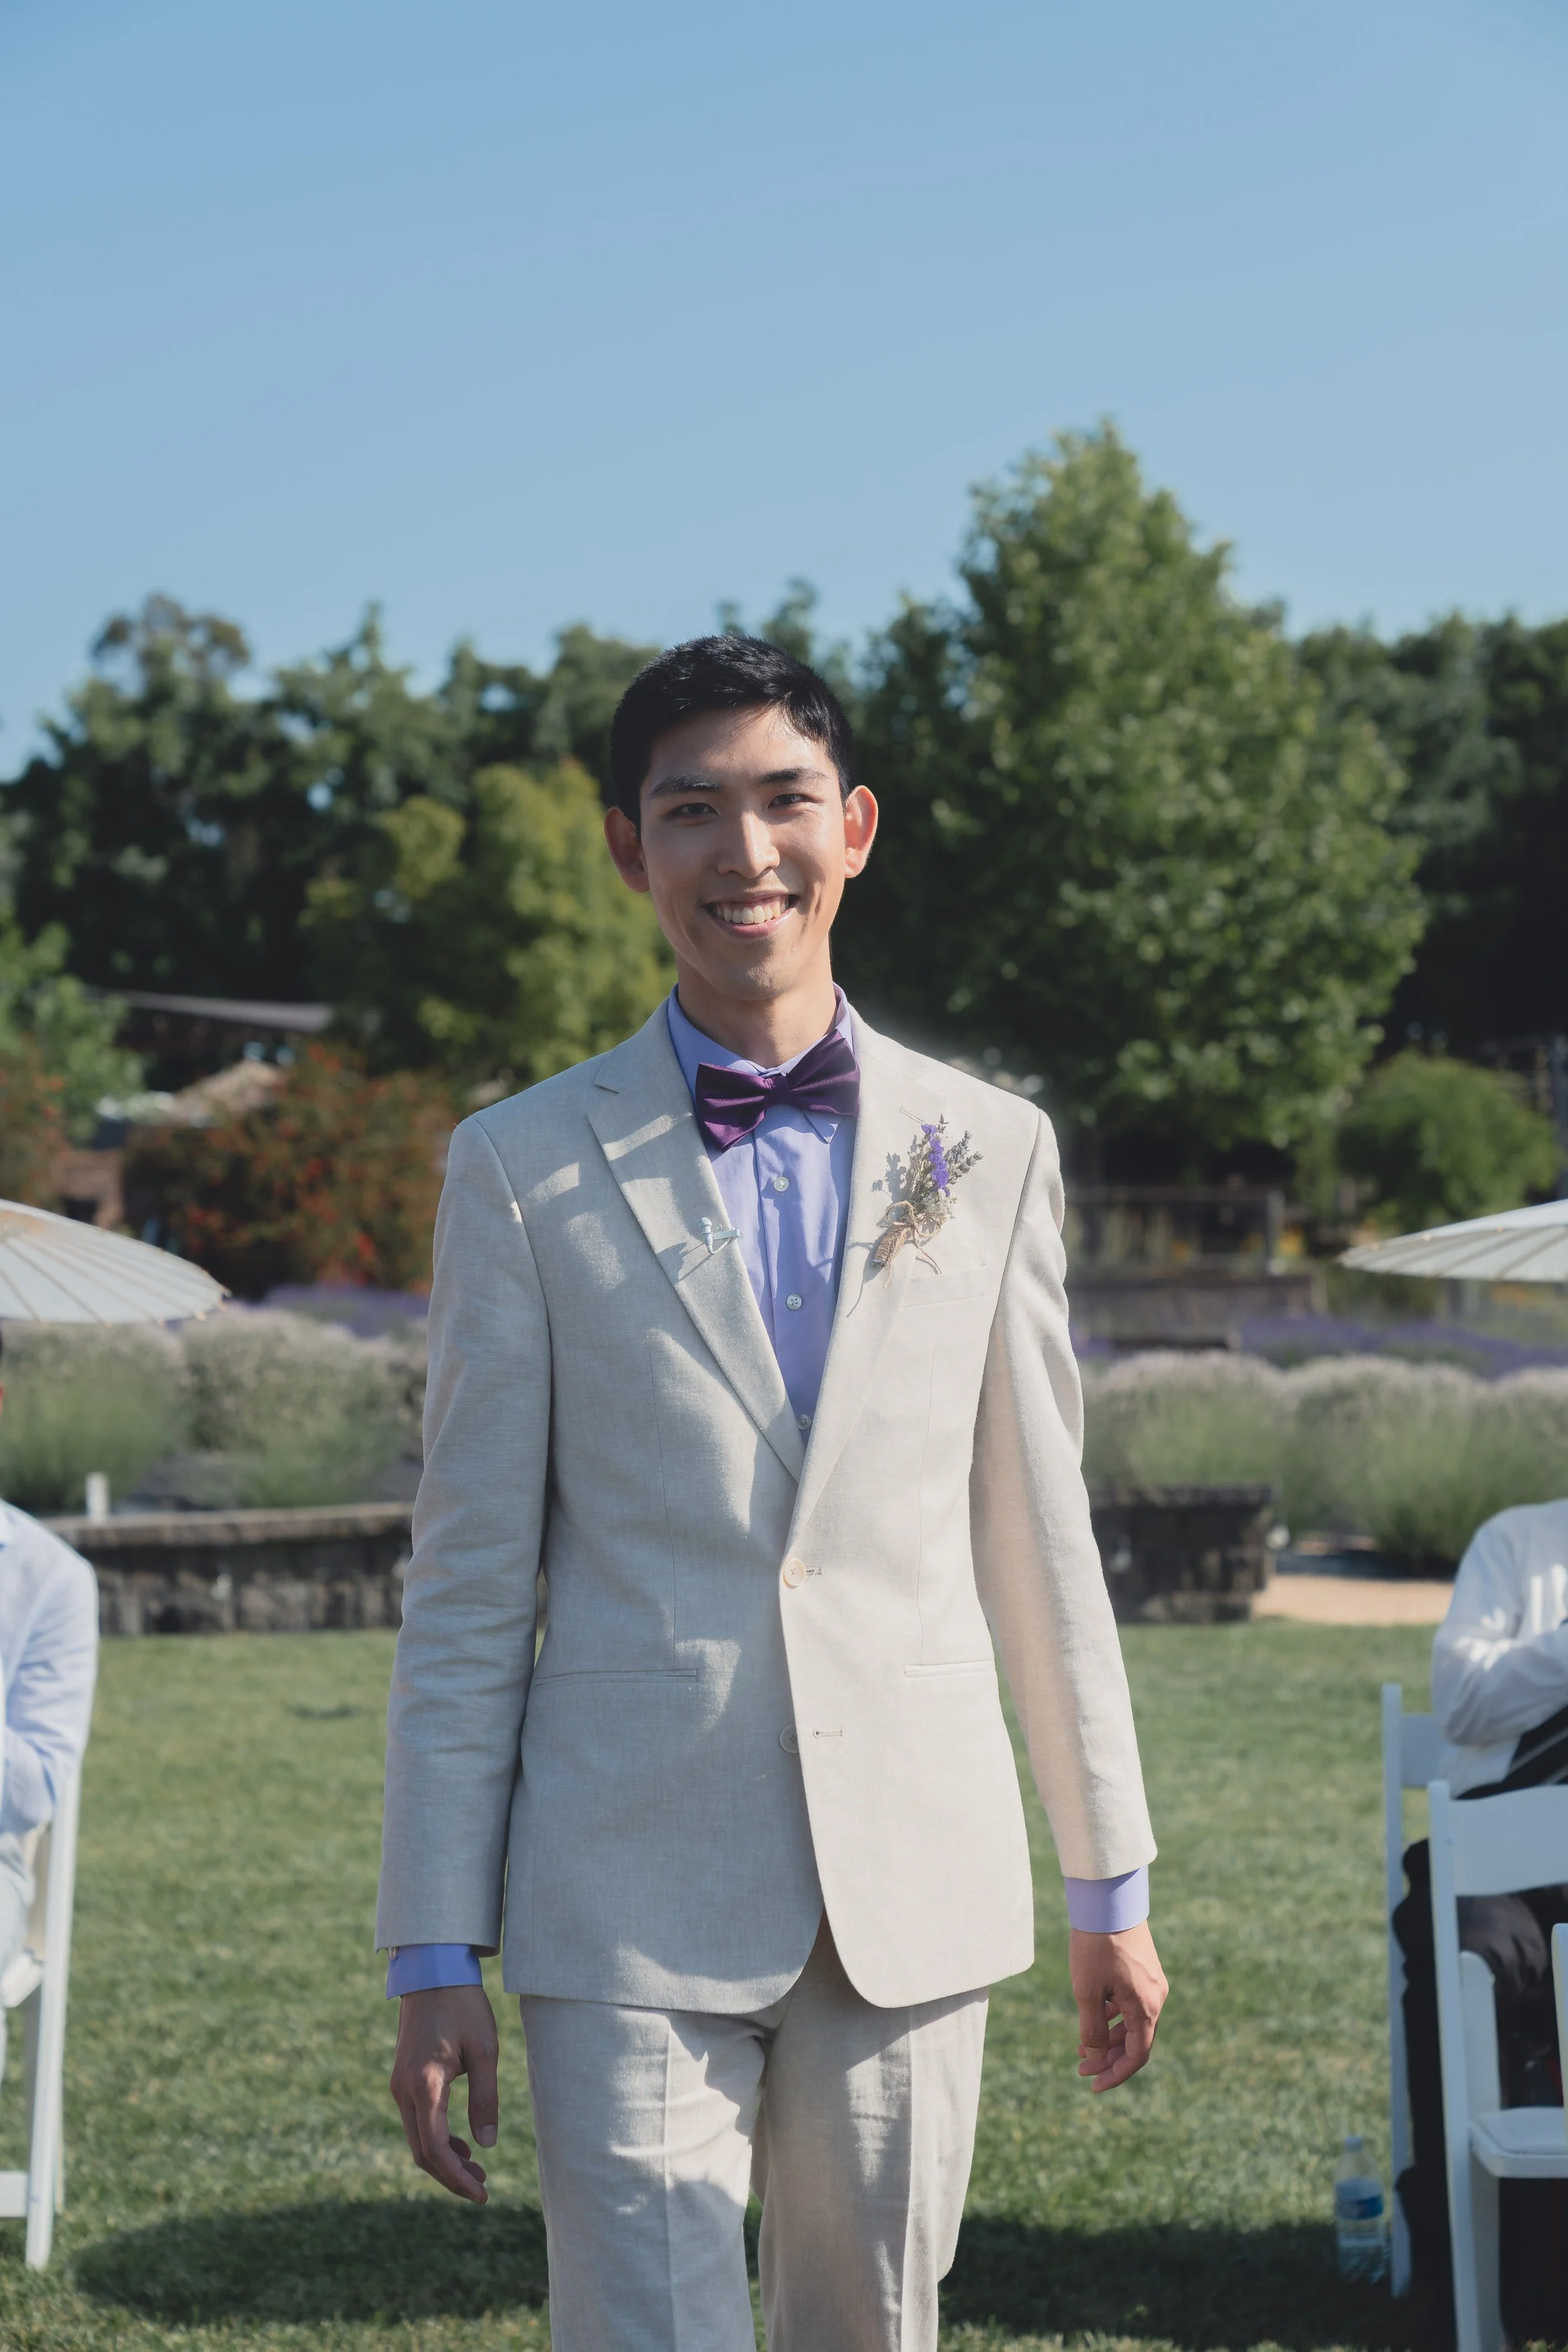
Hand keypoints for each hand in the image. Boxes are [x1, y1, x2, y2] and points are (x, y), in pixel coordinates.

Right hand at [390, 1982, 500, 2202]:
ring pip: (418, 2138)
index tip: (481, 2194)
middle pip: (422, 2152)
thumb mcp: (484, 2051)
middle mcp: (404, 2090)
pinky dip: (436, 2138)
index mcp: (424, 2085)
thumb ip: (485, 2099)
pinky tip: (461, 2144)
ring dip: (444, 2159)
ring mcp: (399, 2085)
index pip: (435, 2149)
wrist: (433, 1971)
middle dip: (451, 2175)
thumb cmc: (463, 2006)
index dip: (456, 2178)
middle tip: (482, 2188)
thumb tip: (487, 2145)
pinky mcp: (403, 2078)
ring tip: (476, 2171)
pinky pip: (417, 2120)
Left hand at [1070, 1920, 1167, 2092]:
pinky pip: (1132, 2005)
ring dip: (1109, 2038)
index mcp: (1146, 2008)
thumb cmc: (1095, 1945)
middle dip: (1108, 2058)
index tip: (1093, 2085)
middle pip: (1135, 2041)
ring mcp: (1152, 1984)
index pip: (1136, 2056)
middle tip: (1080, 2068)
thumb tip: (1095, 2055)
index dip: (1115, 2075)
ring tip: (1081, 2048)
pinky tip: (1093, 2019)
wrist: (1109, 1900)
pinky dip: (1114, 2017)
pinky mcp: (1144, 1971)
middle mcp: (1155, 1998)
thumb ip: (1092, 2029)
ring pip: (1132, 2023)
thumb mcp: (1087, 1991)